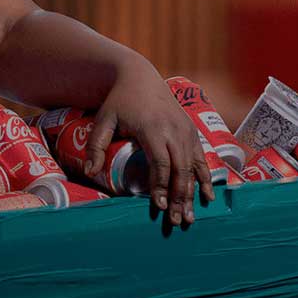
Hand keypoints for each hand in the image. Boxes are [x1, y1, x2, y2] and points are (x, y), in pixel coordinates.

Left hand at [84, 59, 214, 226]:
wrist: (139, 76)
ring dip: (193, 193)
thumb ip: (96, 145)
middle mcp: (174, 130)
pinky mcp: (191, 131)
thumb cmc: (120, 100)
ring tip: (190, 217)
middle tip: (177, 221)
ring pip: (193, 166)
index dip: (161, 186)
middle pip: (180, 169)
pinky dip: (205, 178)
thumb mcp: (104, 119)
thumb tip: (90, 172)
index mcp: (153, 128)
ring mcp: (186, 130)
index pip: (161, 163)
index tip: (159, 206)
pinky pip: (201, 157)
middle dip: (179, 197)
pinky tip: (208, 197)